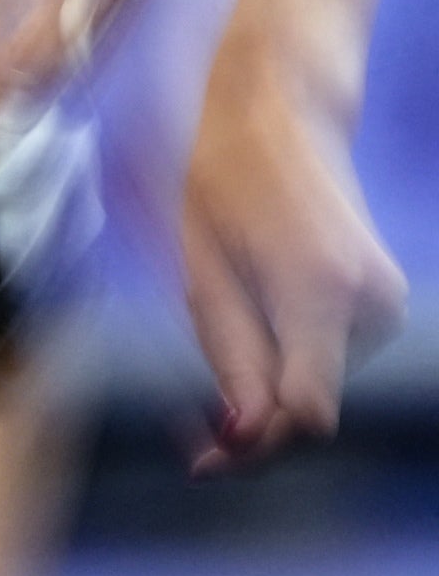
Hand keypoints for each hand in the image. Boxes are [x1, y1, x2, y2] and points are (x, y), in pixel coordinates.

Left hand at [181, 12, 405, 466]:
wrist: (282, 118)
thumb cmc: (224, 180)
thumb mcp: (203, 269)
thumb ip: (230, 354)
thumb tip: (243, 436)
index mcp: (319, 289)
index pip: (308, 409)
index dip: (257, 445)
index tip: (203, 457)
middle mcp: (370, 302)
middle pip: (313, 403)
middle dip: (254, 421)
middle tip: (190, 428)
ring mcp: (386, 303)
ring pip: (320, 382)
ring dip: (269, 379)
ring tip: (223, 321)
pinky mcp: (384, 304)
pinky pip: (331, 357)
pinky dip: (290, 359)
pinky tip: (255, 321)